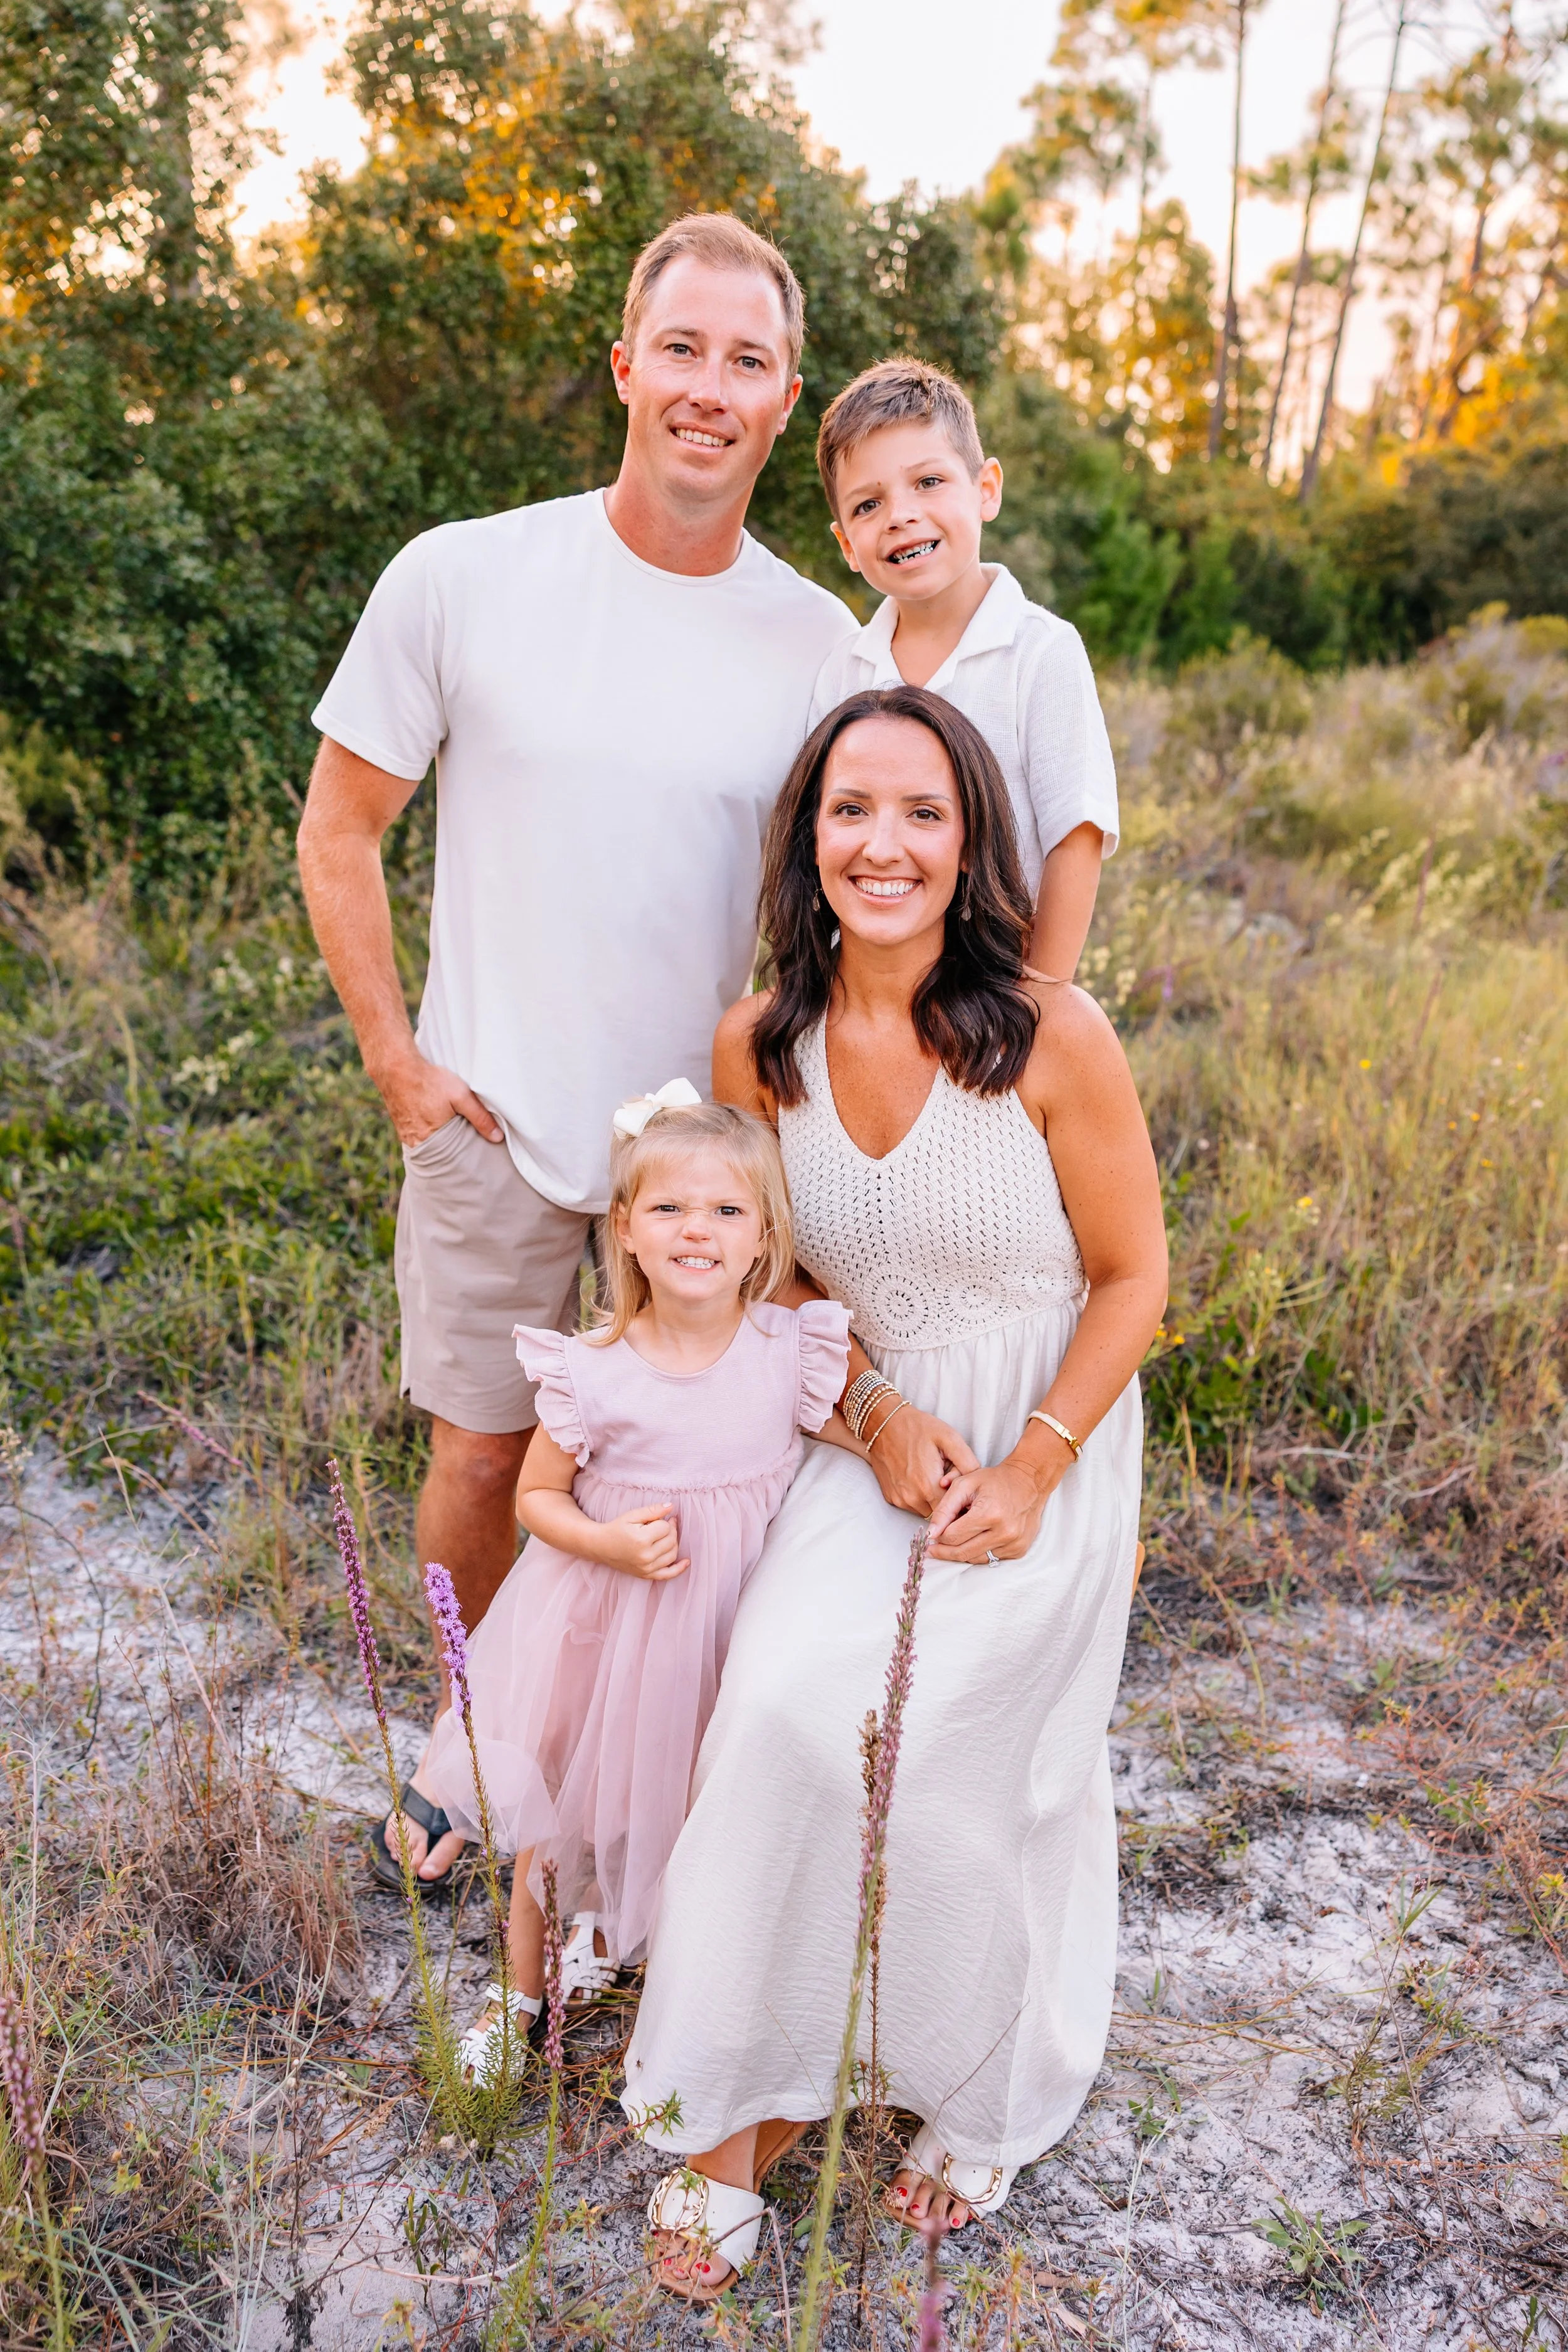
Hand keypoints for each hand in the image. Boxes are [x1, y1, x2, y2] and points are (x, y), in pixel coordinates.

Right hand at [379, 1048, 504, 1145]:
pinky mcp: (401, 1128)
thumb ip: (480, 1117)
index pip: (453, 1158)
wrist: (396, 1067)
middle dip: (453, 1151)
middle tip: (464, 1143)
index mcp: (432, 1140)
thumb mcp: (461, 1096)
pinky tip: (435, 1126)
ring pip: (429, 1147)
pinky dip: (428, 1135)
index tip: (475, 1151)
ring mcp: (406, 1137)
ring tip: (450, 1134)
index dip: (465, 1155)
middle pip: (440, 1155)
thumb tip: (498, 1137)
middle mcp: (416, 1143)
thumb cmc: (429, 1080)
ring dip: (440, 1143)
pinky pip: (418, 1139)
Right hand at [599, 1504, 688, 1581]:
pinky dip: (678, 1569)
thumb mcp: (632, 1515)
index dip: (663, 1521)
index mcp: (641, 1540)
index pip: (666, 1528)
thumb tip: (671, 1506)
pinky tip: (686, 1562)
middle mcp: (645, 1556)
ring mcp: (646, 1568)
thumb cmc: (616, 1528)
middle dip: (671, 1530)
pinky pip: (667, 1574)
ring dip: (673, 1543)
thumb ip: (653, 1510)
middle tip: (665, 1523)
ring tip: (666, 1535)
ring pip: (672, 1554)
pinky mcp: (646, 1575)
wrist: (601, 1546)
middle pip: (671, 1541)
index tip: (656, 1518)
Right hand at [866, 1408, 978, 1518]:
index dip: (962, 1502)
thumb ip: (967, 1462)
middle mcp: (912, 1497)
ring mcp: (900, 1499)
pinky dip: (920, 1497)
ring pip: (926, 1511)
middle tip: (948, 1478)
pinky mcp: (892, 1497)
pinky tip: (920, 1478)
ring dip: (933, 1499)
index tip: (964, 1489)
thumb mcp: (949, 1438)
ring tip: (933, 1476)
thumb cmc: (918, 1428)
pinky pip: (912, 1505)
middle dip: (948, 1500)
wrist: (884, 1424)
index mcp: (928, 1485)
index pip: (953, 1511)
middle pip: (941, 1513)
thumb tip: (978, 1482)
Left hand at [926, 1452, 1063, 1563]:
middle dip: (944, 1551)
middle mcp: (1004, 1532)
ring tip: (951, 1545)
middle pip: (963, 1552)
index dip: (938, 1536)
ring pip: (976, 1559)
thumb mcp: (965, 1485)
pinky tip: (973, 1542)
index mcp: (989, 1513)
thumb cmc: (995, 1480)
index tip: (931, 1535)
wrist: (1029, 1482)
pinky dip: (978, 1553)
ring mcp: (1014, 1543)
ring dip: (960, 1553)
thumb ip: (945, 1508)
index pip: (953, 1536)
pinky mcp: (1019, 1550)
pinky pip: (991, 1559)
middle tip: (931, 1549)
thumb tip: (931, 1533)